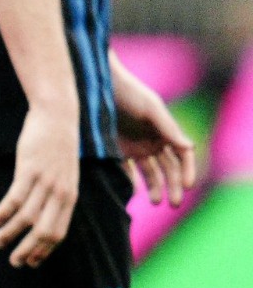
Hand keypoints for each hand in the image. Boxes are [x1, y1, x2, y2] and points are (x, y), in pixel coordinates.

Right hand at [0, 104, 79, 267]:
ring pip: (27, 218)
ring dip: (10, 234)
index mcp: (70, 197)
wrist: (58, 116)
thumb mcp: (66, 172)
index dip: (44, 250)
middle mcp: (60, 193)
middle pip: (44, 231)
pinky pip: (16, 198)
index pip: (59, 232)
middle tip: (14, 262)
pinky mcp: (29, 170)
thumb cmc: (59, 144)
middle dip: (28, 250)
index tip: (31, 261)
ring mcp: (45, 182)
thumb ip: (59, 192)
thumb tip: (46, 210)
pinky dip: (4, 212)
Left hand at [112, 56, 196, 205]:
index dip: (187, 171)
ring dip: (155, 188)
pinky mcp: (116, 150)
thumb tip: (190, 147)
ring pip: (150, 173)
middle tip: (173, 203)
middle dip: (173, 186)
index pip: (183, 156)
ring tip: (155, 201)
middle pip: (169, 169)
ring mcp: (135, 147)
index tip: (186, 186)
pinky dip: (131, 183)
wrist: (96, 83)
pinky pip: (126, 171)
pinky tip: (133, 193)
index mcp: (165, 132)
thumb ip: (168, 128)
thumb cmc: (128, 92)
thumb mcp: (150, 107)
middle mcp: (153, 141)